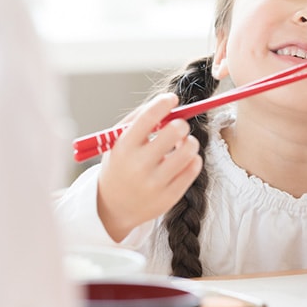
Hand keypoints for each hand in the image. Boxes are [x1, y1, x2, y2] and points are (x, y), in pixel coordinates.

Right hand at [96, 93, 201, 241]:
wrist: (112, 208)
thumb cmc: (119, 166)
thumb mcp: (118, 142)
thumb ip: (138, 119)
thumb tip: (167, 101)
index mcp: (124, 148)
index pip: (148, 118)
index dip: (163, 103)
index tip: (172, 98)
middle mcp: (139, 166)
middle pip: (174, 131)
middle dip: (181, 124)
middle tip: (178, 126)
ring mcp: (155, 183)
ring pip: (189, 150)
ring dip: (190, 141)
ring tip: (182, 144)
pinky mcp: (170, 196)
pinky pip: (194, 168)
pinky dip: (194, 159)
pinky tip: (184, 160)